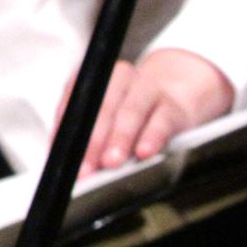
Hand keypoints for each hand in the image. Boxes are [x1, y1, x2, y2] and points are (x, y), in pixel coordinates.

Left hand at [58, 49, 234, 176]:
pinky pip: (162, 120)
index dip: (68, 128)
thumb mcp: (112, 114)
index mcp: (99, 80)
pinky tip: (145, 152)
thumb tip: (75, 165)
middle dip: (92, 141)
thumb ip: (93, 134)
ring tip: (112, 162)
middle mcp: (121, 79)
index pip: (77, 101)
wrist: (182, 87)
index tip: (63, 156)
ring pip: (131, 111)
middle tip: (86, 168)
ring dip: (120, 138)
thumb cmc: (138, 109)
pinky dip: (152, 137)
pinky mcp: (174, 106)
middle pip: (102, 107)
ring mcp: (149, 90)